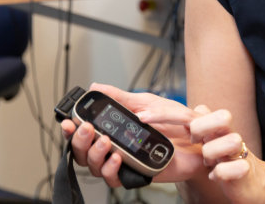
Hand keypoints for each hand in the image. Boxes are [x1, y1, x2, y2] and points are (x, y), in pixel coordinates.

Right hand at [59, 83, 205, 186]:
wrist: (197, 140)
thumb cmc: (173, 123)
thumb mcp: (146, 103)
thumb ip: (121, 97)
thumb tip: (95, 86)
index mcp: (112, 131)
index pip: (84, 133)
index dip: (71, 130)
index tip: (67, 121)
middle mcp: (112, 148)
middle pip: (82, 151)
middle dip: (79, 140)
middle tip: (87, 129)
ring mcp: (121, 163)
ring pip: (93, 166)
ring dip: (95, 153)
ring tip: (106, 140)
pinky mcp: (134, 175)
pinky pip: (113, 179)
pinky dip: (111, 168)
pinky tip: (117, 156)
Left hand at [141, 106, 264, 203]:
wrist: (250, 181)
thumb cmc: (223, 159)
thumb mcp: (202, 140)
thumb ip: (186, 125)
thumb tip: (154, 114)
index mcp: (210, 124)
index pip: (186, 111)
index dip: (165, 112)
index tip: (142, 116)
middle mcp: (224, 132)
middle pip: (213, 116)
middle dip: (198, 126)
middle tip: (189, 136)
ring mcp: (236, 149)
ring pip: (229, 140)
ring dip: (213, 152)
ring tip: (210, 161)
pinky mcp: (244, 168)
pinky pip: (233, 168)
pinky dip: (222, 173)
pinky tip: (216, 175)